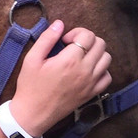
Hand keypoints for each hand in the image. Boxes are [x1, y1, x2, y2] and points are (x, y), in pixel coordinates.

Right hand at [8, 20, 111, 137]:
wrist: (33, 113)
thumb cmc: (30, 85)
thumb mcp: (32, 58)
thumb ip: (47, 39)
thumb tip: (59, 24)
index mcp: (70, 60)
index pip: (87, 36)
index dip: (76, 32)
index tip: (64, 40)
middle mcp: (85, 71)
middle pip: (100, 44)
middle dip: (87, 40)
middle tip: (73, 46)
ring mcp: (91, 83)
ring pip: (107, 59)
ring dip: (96, 53)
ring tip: (81, 56)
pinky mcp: (92, 93)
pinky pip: (107, 77)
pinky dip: (101, 70)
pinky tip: (88, 70)